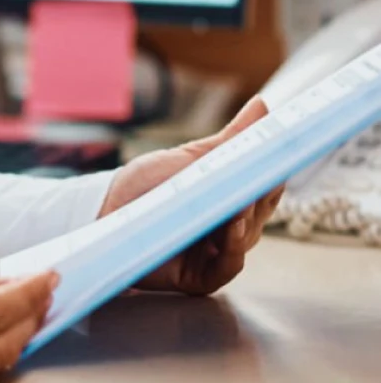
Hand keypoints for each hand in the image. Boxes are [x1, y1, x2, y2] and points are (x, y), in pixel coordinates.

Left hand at [99, 97, 285, 295]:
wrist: (104, 211)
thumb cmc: (147, 183)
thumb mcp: (191, 158)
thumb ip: (231, 139)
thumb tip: (262, 106)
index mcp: (231, 197)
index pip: (265, 187)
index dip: (273, 174)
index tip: (278, 159)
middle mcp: (229, 226)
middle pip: (259, 213)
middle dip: (258, 197)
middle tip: (254, 180)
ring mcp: (217, 253)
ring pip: (246, 239)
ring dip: (244, 223)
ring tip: (236, 207)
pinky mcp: (201, 276)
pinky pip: (227, 268)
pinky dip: (231, 251)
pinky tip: (228, 233)